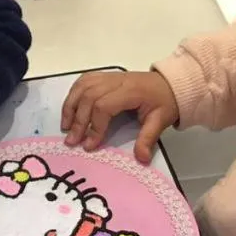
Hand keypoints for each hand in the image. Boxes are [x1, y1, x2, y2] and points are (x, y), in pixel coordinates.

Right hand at [61, 71, 178, 160]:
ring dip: (70, 106)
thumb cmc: (164, 102)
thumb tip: (141, 158)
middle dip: (78, 120)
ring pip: (82, 87)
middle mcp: (116, 81)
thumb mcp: (161, 121)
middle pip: (89, 97)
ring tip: (65, 126)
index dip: (94, 126)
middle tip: (72, 141)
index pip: (104, 106)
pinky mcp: (105, 76)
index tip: (90, 145)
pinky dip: (73, 94)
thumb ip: (148, 139)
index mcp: (130, 91)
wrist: (169, 84)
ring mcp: (109, 77)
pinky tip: (70, 108)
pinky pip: (83, 81)